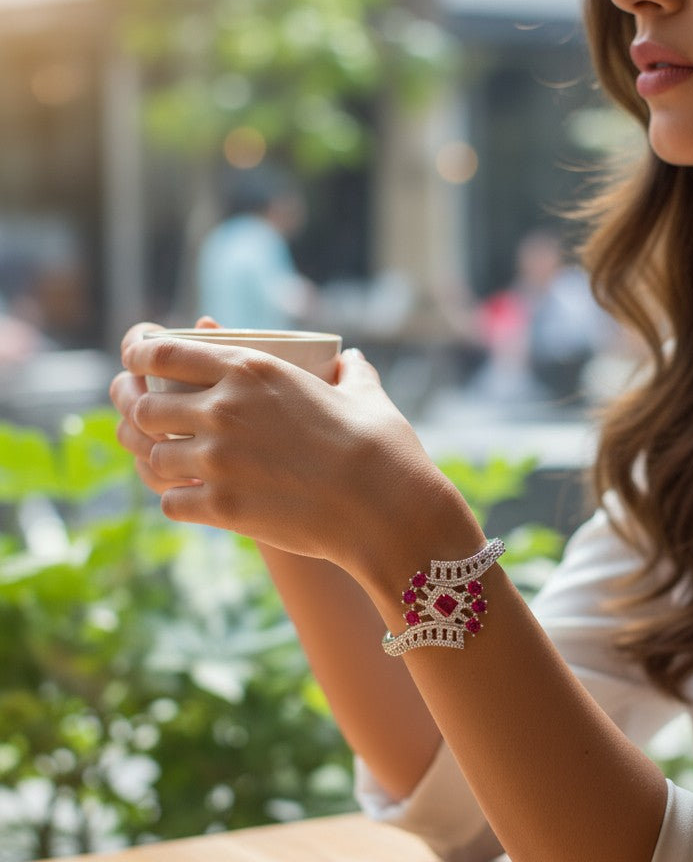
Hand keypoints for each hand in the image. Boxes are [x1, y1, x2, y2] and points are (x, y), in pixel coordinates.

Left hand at [111, 323, 445, 575]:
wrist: (387, 509)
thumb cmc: (383, 449)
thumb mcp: (364, 394)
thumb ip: (351, 372)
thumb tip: (352, 361)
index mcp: (251, 370)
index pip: (163, 352)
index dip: (138, 355)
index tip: (135, 363)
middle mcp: (224, 410)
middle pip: (145, 407)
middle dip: (139, 413)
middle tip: (146, 420)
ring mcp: (218, 460)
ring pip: (152, 457)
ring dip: (156, 461)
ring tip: (168, 463)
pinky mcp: (222, 508)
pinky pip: (171, 502)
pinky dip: (177, 501)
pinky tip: (189, 501)